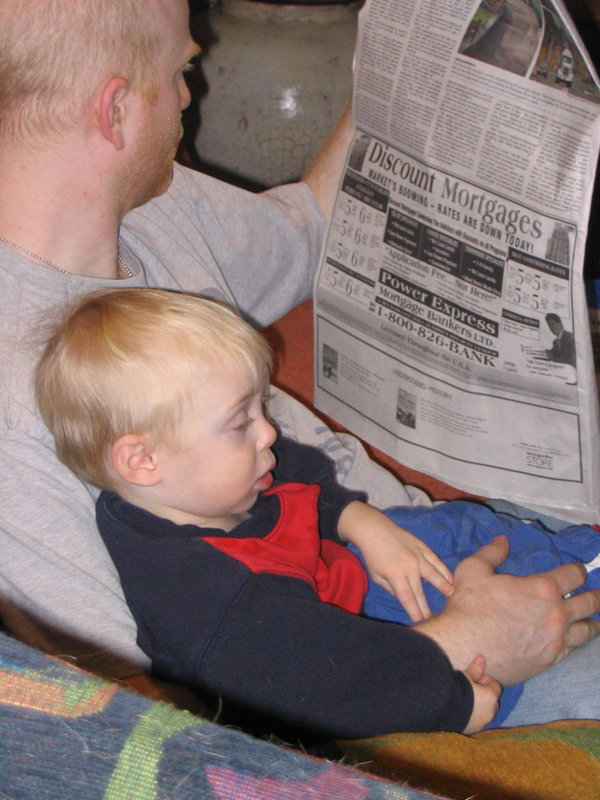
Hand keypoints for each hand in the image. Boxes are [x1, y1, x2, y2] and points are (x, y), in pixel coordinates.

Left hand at [337, 501, 452, 621]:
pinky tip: (450, 578)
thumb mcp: (376, 576)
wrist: (374, 530)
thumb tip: (405, 600)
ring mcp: (417, 556)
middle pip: (420, 590)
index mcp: (395, 575)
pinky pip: (435, 559)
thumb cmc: (373, 555)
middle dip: (426, 606)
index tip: (421, 622)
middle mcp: (409, 566)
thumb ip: (391, 589)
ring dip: (442, 585)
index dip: (415, 611)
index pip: (407, 598)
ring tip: (452, 595)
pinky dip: (443, 569)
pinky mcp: (422, 547)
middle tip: (435, 619)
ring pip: (433, 573)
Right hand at [418, 535, 599, 684]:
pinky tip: (572, 640)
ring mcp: (555, 641)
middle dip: (596, 596)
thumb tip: (503, 541)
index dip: (578, 570)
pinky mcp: (547, 661)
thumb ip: (491, 553)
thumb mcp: (473, 570)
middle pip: (589, 603)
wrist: (462, 649)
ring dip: (593, 622)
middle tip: (598, 595)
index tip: (578, 570)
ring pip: (586, 631)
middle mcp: (556, 615)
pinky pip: (571, 650)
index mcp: (542, 589)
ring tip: (596, 620)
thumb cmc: (468, 607)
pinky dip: (575, 642)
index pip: (573, 575)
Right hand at [462, 655, 500, 733]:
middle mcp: (491, 712)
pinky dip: (471, 716)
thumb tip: (481, 658)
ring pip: (485, 712)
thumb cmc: (458, 689)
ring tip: (463, 700)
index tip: (474, 679)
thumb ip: (476, 668)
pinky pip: (476, 721)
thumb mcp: (466, 676)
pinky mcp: (472, 730)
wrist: (444, 709)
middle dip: (483, 695)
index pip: (495, 686)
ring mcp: (482, 723)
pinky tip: (459, 710)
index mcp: (491, 697)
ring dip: (478, 706)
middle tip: (469, 689)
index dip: (485, 680)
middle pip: (492, 701)